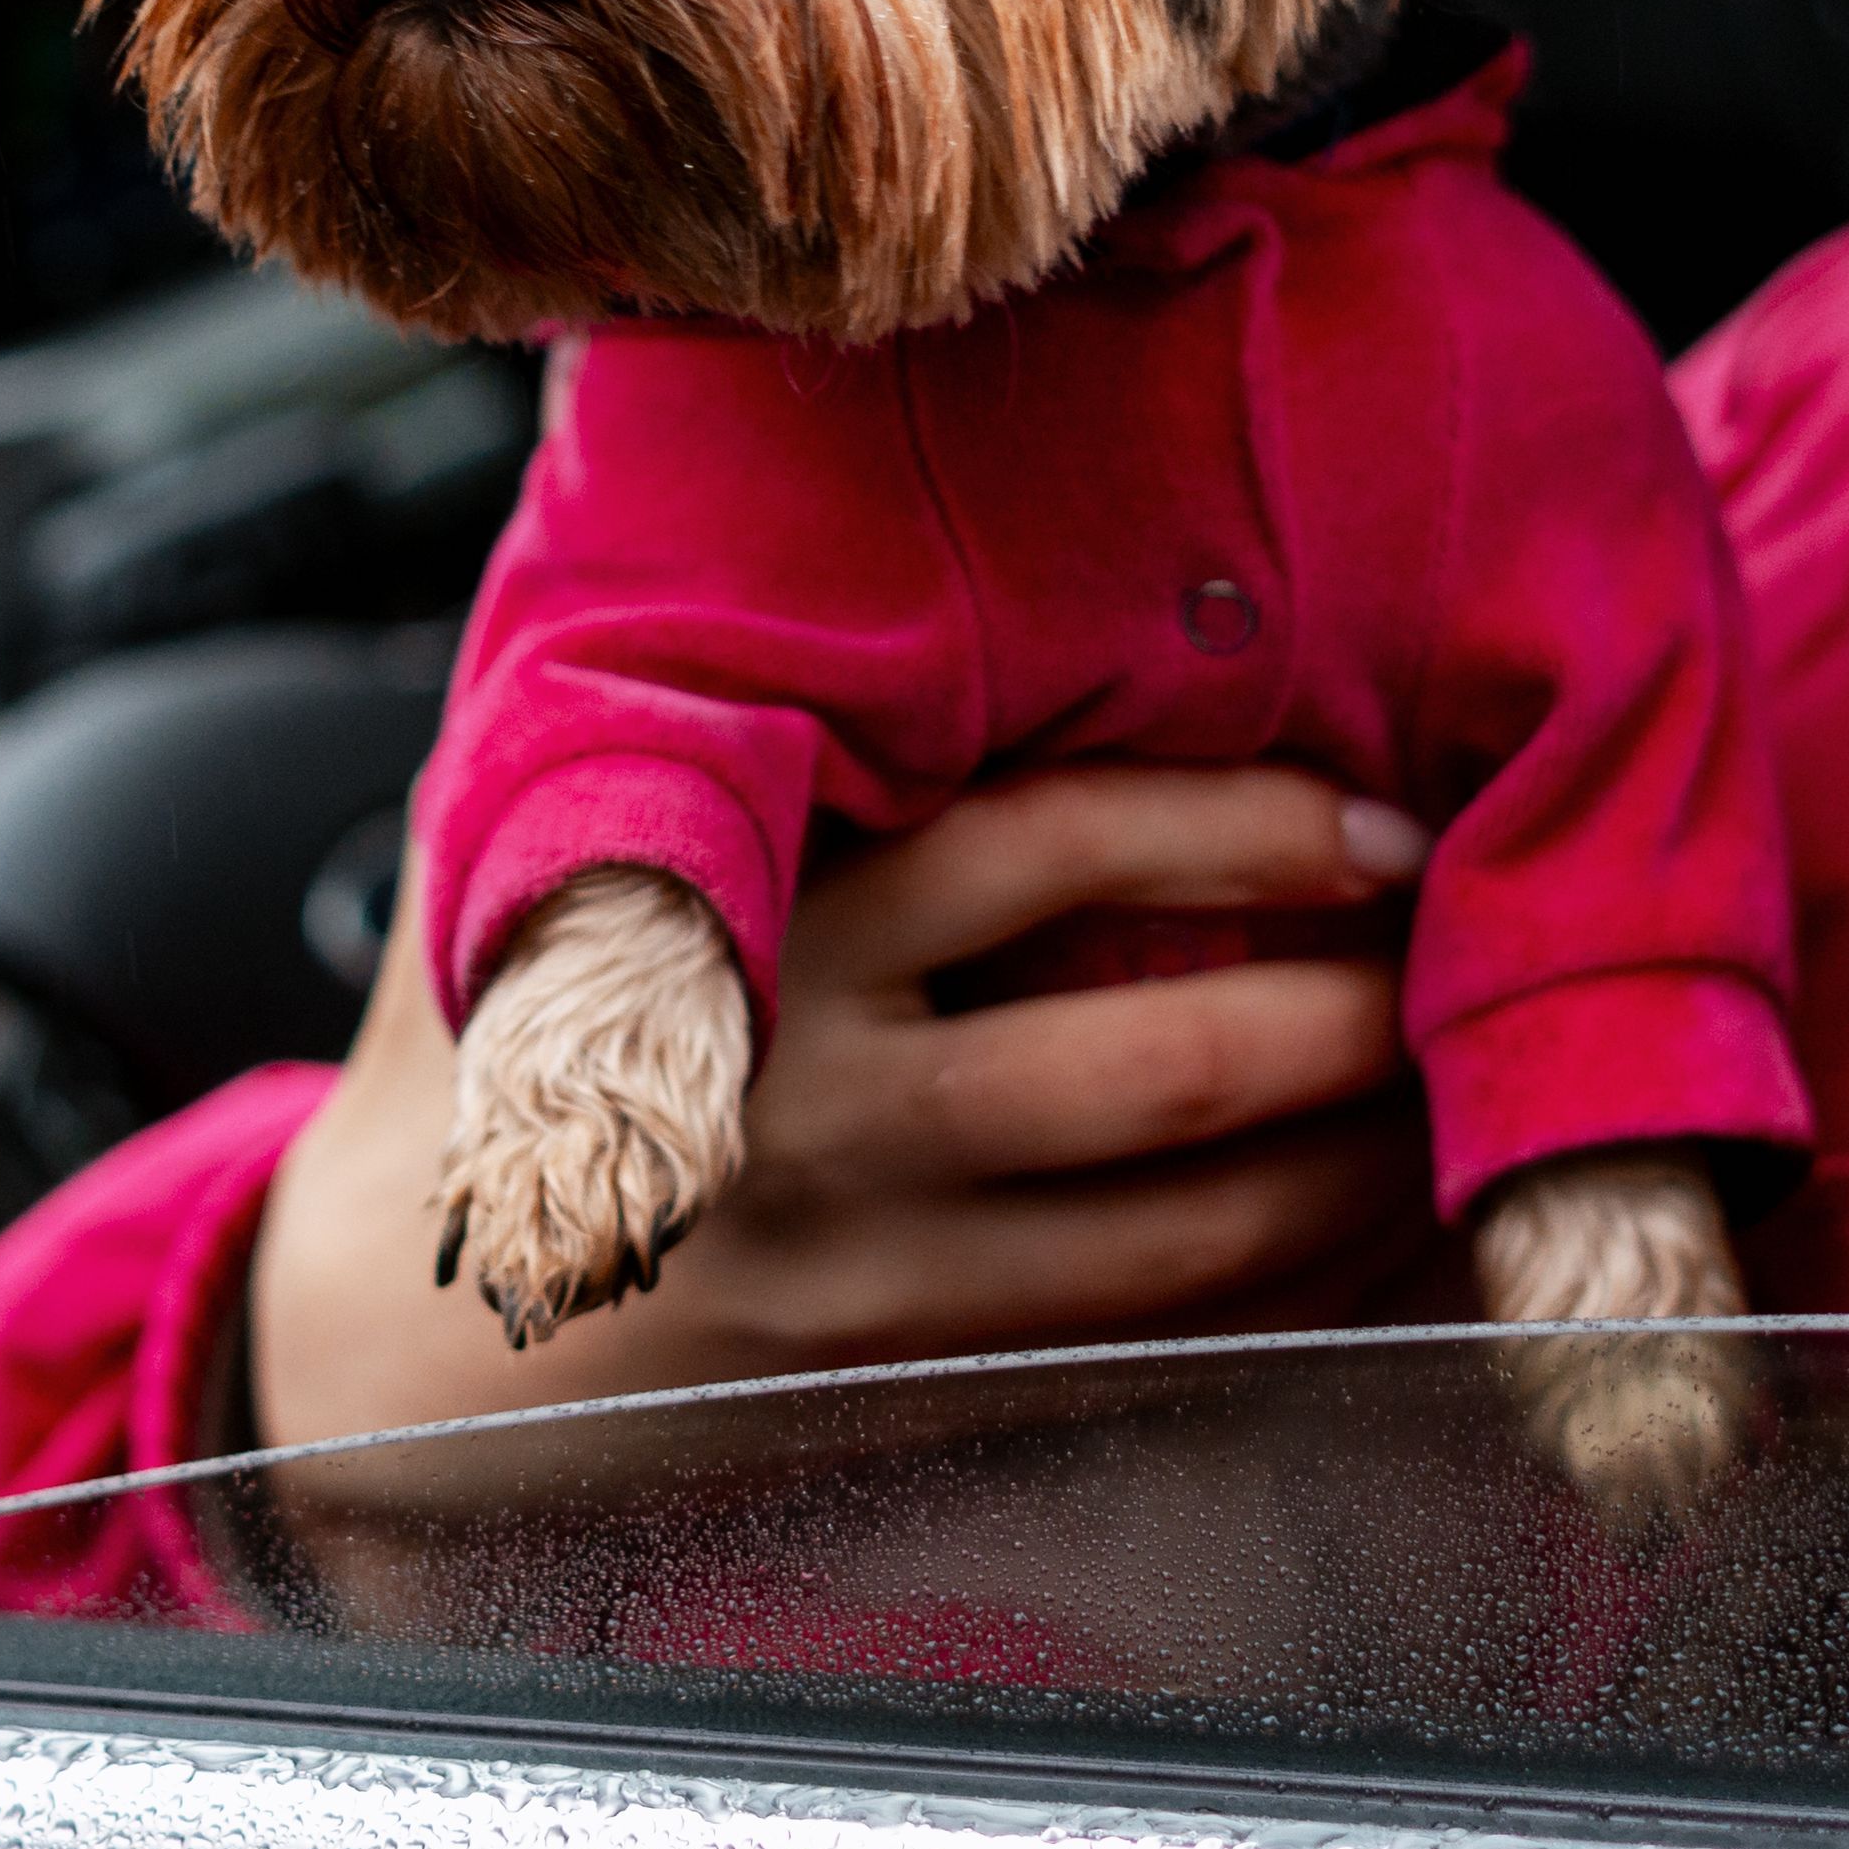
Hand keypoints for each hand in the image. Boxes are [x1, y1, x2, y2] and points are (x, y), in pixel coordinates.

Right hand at [243, 764, 1435, 1453]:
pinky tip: (1382, 1230)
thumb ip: (660, 695)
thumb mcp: (522, 837)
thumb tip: (749, 447)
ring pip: (1186, 1234)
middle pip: (1155, 1062)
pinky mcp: (901, 1401)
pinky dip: (1291, 1292)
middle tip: (1474, 937)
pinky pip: (1150, 1352)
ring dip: (1360, 1160)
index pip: (1042, 854)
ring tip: (1472, 1077)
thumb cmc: (479, 1053)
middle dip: (1352, 1005)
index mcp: (754, 940)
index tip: (1374, 807)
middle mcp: (821, 1121)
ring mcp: (871, 1284)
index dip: (1238, 826)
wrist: (373, 1354)